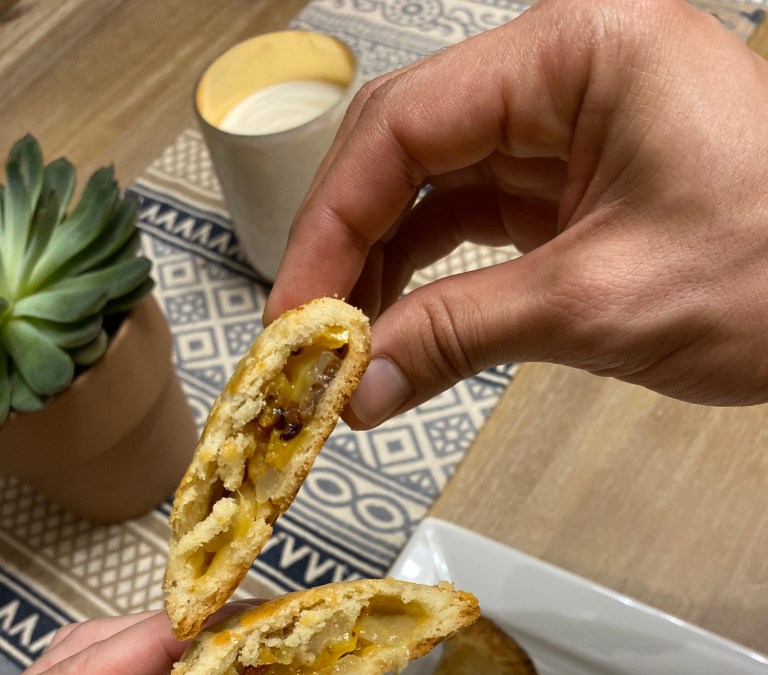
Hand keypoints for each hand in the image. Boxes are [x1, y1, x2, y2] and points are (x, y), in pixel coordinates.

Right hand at [265, 0, 767, 424]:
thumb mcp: (598, 302)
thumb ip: (462, 334)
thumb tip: (365, 383)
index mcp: (577, 54)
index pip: (405, 123)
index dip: (333, 221)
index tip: (299, 308)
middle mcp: (566, 75)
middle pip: (409, 148)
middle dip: (351, 246)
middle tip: (312, 337)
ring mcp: (570, 130)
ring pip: (437, 188)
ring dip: (387, 269)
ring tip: (351, 349)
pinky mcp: (577, 186)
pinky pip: (478, 222)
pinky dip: (436, 279)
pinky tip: (403, 328)